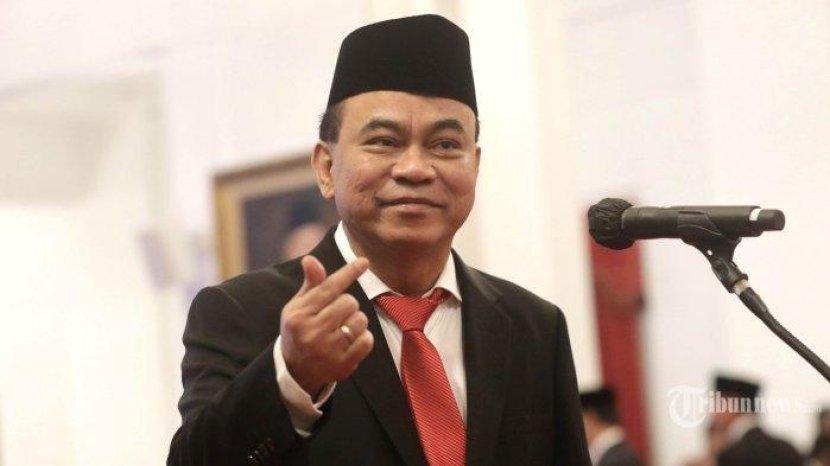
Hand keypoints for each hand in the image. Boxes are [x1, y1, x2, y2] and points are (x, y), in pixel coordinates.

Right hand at [280, 255, 373, 395]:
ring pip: (360, 320)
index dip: (348, 272)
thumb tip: (311, 259)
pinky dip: (363, 338)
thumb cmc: (299, 330)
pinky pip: (367, 340)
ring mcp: (328, 351)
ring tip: (342, 329)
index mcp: (298, 315)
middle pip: (349, 302)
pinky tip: (349, 342)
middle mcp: (312, 333)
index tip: (364, 262)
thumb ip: (310, 284)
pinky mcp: (342, 365)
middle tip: (336, 314)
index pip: (328, 287)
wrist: (296, 372)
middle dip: (347, 304)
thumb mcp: (298, 307)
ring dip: (356, 321)